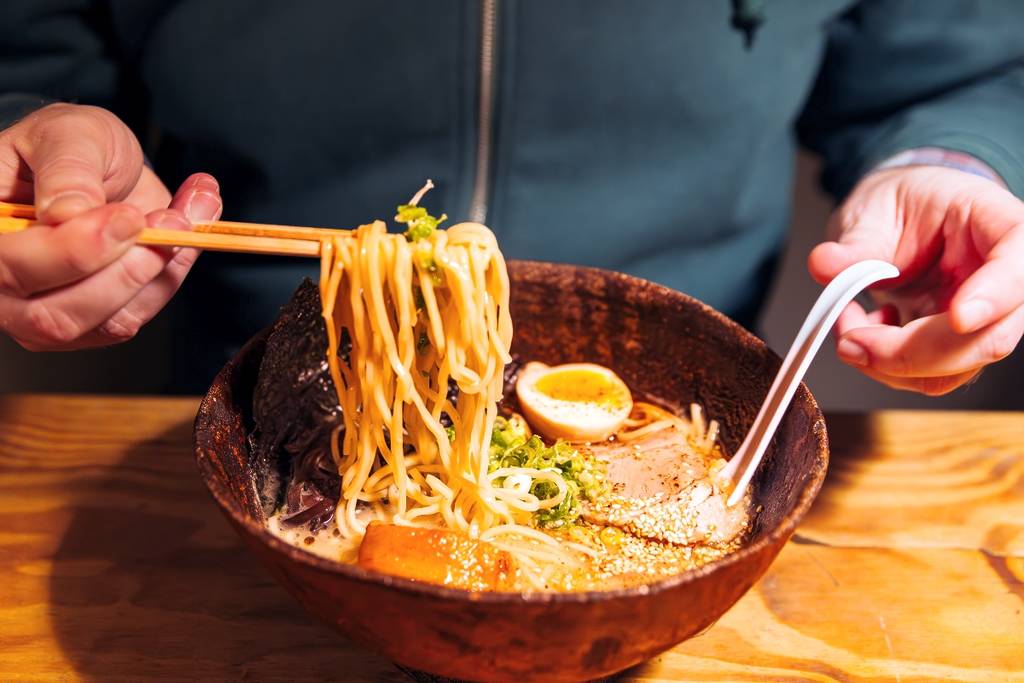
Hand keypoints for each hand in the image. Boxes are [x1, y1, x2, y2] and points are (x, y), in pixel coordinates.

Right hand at [0, 103, 221, 349]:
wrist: (101, 165)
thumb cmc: (68, 147)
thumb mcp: (65, 134)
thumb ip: (66, 170)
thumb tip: (68, 212)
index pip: (9, 268)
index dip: (73, 251)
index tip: (129, 217)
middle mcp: (3, 286)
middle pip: (56, 315)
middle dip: (125, 270)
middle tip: (169, 219)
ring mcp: (45, 312)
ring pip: (107, 322)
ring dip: (157, 270)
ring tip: (183, 214)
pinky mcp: (95, 322)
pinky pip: (138, 315)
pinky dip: (171, 274)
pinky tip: (185, 231)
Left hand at [808, 166, 1023, 394]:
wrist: (896, 219)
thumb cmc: (902, 203)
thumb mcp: (876, 206)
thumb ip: (856, 240)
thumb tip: (826, 264)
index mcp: (1000, 226)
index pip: (1019, 264)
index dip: (994, 295)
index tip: (960, 317)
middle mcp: (1003, 281)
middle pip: (989, 338)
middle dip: (913, 352)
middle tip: (852, 340)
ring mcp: (981, 320)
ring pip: (955, 369)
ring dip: (887, 364)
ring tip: (848, 326)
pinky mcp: (952, 347)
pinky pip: (925, 376)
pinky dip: (882, 366)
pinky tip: (865, 329)